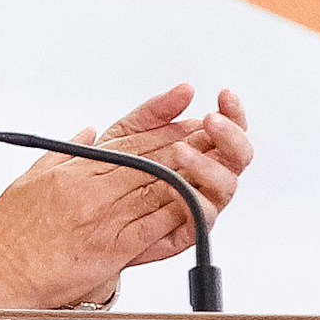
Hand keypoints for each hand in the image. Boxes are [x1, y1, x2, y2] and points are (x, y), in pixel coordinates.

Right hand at [0, 85, 252, 306]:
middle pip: (150, 157)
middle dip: (186, 140)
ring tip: (217, 159)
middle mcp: (90, 189)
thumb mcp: (30, 179)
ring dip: (192, 172)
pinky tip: (201, 201)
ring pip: (158, 187)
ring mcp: (103, 219)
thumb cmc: (8, 234)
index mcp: (74, 169)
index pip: (128, 139)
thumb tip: (90, 133)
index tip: (188, 110)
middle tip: (215, 127)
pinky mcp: (111, 249)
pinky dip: (180, 213)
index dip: (163, 123)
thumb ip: (65, 152)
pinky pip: (155, 227)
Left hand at [86, 85, 253, 265]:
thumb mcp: (126, 134)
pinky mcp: (185, 231)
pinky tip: (174, 187)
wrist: (83, 215)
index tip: (223, 95)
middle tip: (211, 121)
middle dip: (230, 136)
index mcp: (198, 150)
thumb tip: (186, 88)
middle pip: (237, 157)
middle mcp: (204, 177)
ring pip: (225, 186)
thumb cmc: (105, 175)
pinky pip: (201, 219)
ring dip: (208, 166)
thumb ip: (156, 111)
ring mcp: (197, 203)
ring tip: (181, 151)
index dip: (232, 112)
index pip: (230, 130)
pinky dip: (193, 202)